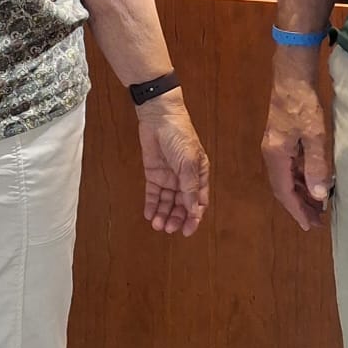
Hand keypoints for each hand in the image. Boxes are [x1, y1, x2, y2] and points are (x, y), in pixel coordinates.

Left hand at [135, 94, 209, 235]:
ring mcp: (168, 176)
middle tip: (168, 229)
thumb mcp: (189, 163)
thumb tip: (194, 211)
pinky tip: (149, 214)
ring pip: (167, 202)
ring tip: (157, 224)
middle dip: (176, 218)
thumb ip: (190, 187)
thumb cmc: (180, 135)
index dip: (194, 217)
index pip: (198, 202)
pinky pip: (153, 194)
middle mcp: (184, 178)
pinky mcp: (153, 174)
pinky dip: (151, 205)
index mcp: (199, 175)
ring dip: (163, 214)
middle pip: (182, 205)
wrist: (159, 117)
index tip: (187, 231)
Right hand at [261, 69, 332, 230]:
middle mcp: (272, 155)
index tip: (309, 226)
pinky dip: (302, 179)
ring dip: (301, 193)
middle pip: (283, 188)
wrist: (292, 78)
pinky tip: (314, 182)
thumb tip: (319, 195)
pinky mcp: (282, 140)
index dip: (297, 210)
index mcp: (276, 157)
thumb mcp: (315, 135)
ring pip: (287, 179)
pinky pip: (290, 168)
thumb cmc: (303, 105)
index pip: (284, 192)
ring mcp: (275, 147)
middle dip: (299, 206)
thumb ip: (316, 165)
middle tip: (317, 221)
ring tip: (318, 206)